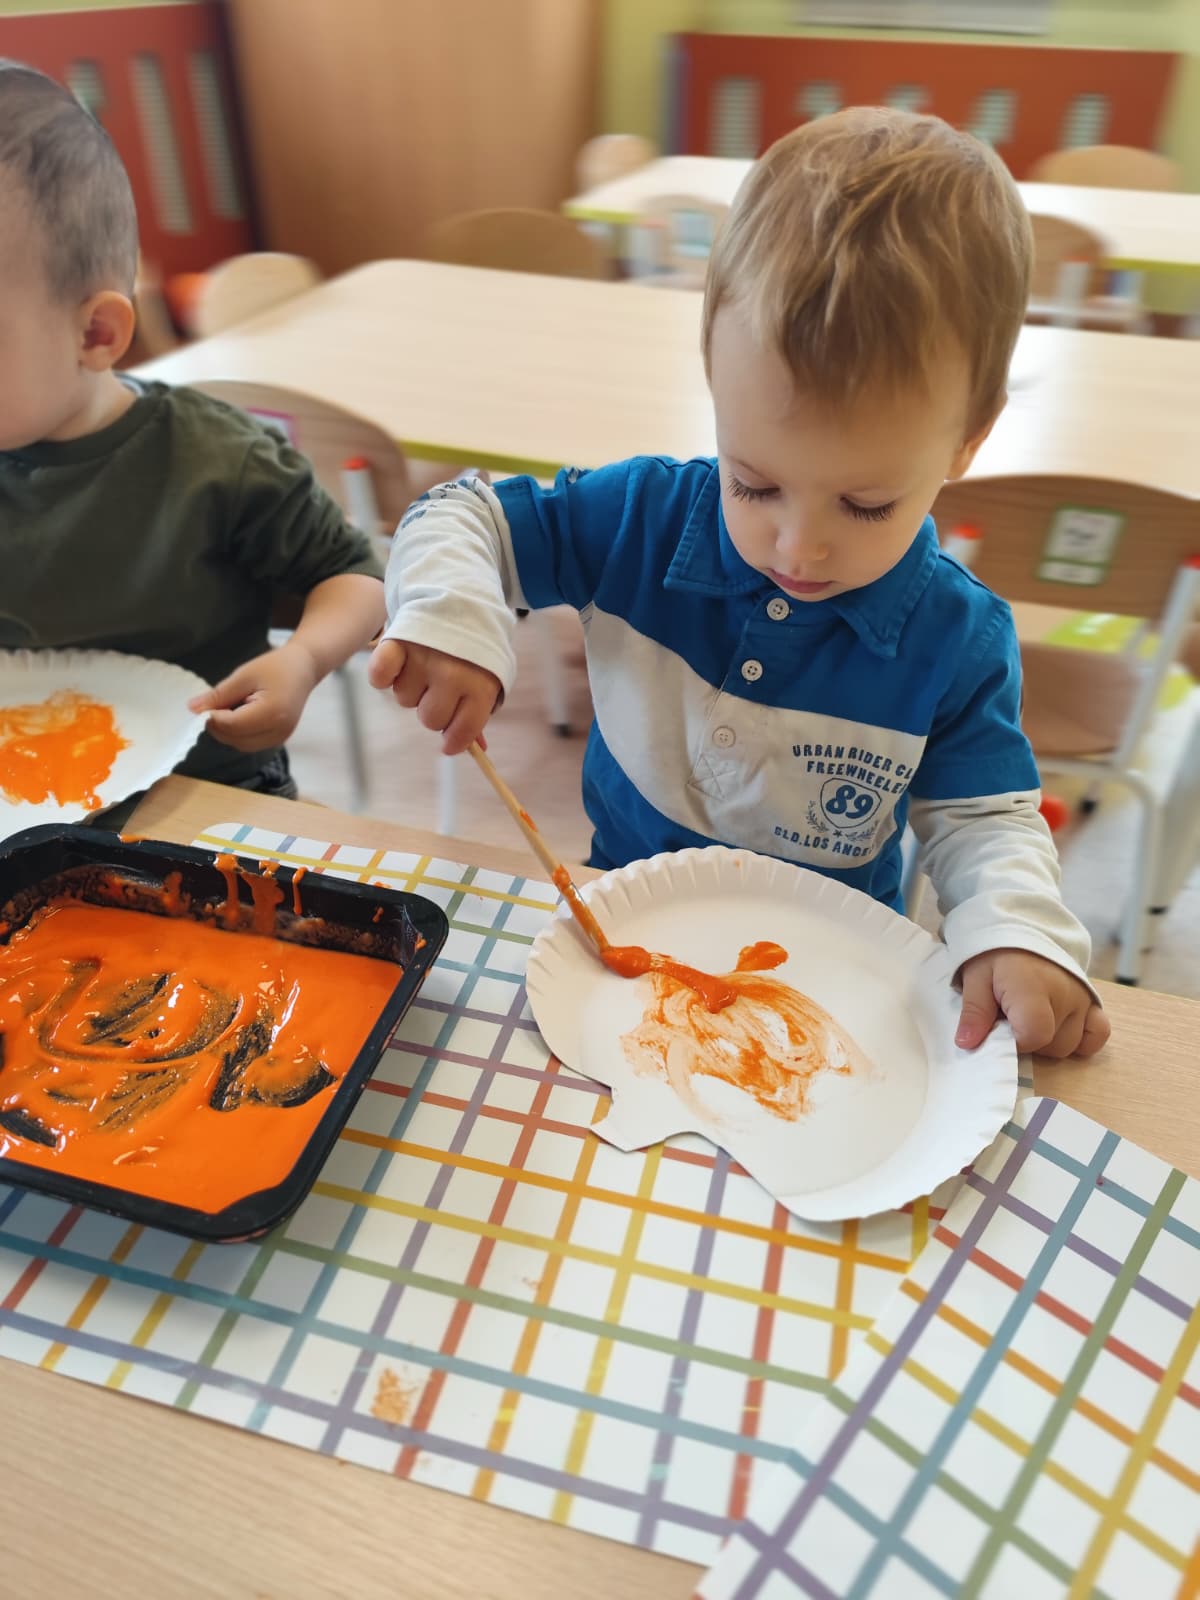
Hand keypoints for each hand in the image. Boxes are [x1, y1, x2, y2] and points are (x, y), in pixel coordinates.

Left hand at [188, 641, 318, 751]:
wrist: (303, 669)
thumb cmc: (275, 667)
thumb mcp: (243, 675)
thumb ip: (219, 695)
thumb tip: (193, 709)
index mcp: (271, 713)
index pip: (231, 725)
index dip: (212, 718)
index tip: (203, 705)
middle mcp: (278, 731)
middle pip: (235, 739)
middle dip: (218, 726)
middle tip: (213, 706)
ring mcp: (280, 738)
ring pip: (241, 745)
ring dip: (227, 732)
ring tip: (228, 709)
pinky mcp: (279, 739)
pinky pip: (250, 743)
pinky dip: (238, 734)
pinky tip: (239, 715)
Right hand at [368, 639, 500, 754]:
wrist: (459, 596)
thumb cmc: (473, 649)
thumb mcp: (488, 676)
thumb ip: (479, 712)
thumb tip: (477, 749)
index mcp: (480, 685)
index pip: (464, 730)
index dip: (455, 740)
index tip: (449, 742)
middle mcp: (452, 674)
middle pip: (430, 719)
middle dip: (433, 711)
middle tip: (438, 690)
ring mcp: (423, 659)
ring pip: (405, 699)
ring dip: (411, 688)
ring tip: (423, 665)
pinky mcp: (397, 643)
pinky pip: (380, 677)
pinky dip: (383, 675)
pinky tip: (397, 665)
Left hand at [956, 949, 1109, 1058]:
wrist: (1023, 928)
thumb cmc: (996, 955)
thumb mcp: (975, 978)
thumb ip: (974, 1012)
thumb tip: (967, 1043)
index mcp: (1033, 988)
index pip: (1034, 1036)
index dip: (1014, 1043)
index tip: (1000, 1029)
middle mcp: (1065, 995)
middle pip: (1052, 1045)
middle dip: (1028, 1041)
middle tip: (1011, 1020)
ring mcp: (1083, 999)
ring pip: (1071, 1044)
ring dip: (1049, 1041)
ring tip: (1030, 1018)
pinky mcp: (1093, 1001)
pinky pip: (1098, 1034)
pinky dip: (1081, 1039)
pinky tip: (1059, 1029)